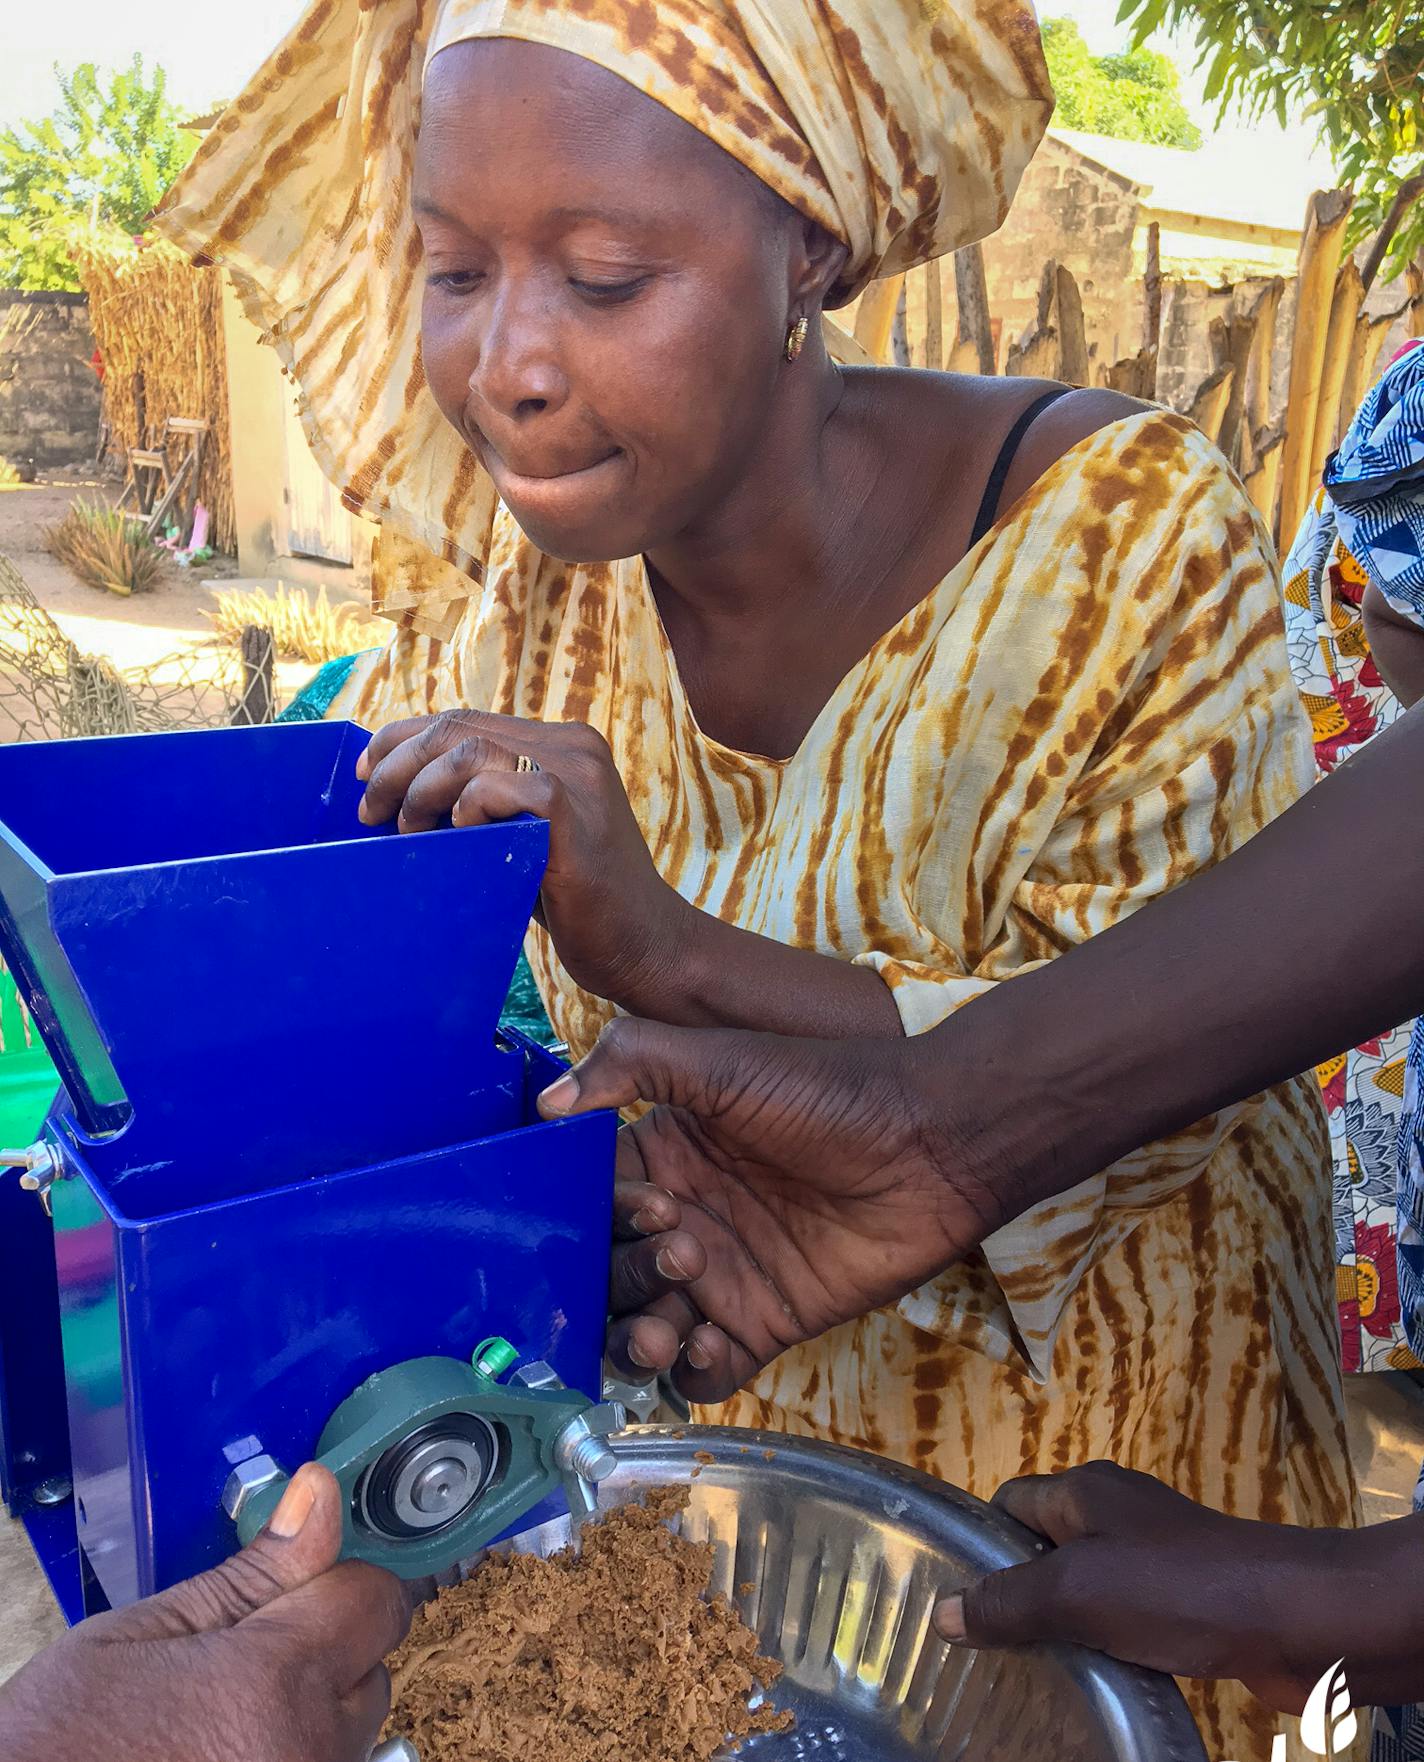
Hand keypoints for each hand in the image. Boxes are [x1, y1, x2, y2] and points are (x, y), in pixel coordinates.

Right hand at [0, 1464, 410, 1761]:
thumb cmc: (56, 1741)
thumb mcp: (139, 1634)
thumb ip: (248, 1572)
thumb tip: (320, 1494)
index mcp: (276, 1683)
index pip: (375, 1599)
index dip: (337, 1576)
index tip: (301, 1574)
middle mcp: (309, 1752)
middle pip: (369, 1669)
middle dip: (324, 1647)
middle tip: (242, 1654)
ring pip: (347, 1731)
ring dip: (310, 1711)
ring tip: (221, 1714)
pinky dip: (292, 1754)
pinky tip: (224, 1752)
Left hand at [356, 709, 688, 1005]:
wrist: (642, 947)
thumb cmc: (576, 904)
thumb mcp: (521, 838)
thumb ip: (482, 805)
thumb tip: (398, 792)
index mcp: (559, 744)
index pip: (462, 719)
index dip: (402, 740)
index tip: (367, 778)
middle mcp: (570, 745)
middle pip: (457, 726)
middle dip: (398, 766)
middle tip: (373, 814)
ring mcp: (577, 773)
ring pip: (470, 750)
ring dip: (422, 790)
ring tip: (409, 832)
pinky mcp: (573, 810)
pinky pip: (498, 787)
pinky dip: (465, 809)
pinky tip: (459, 839)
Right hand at [537, 1015, 1021, 1403]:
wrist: (932, 1147)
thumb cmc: (830, 1091)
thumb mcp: (723, 1059)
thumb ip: (632, 1062)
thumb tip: (546, 1102)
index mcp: (662, 1154)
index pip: (588, 1198)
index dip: (587, 1213)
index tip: (623, 1210)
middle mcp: (681, 1218)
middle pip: (607, 1270)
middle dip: (619, 1277)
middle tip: (679, 1256)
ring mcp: (721, 1275)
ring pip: (642, 1325)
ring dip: (636, 1335)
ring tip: (665, 1327)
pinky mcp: (763, 1322)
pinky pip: (705, 1368)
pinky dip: (693, 1369)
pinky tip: (711, 1343)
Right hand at [931, 1462, 1423, 1715]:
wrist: (1296, 1618)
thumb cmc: (1177, 1588)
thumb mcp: (1079, 1591)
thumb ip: (1010, 1602)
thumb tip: (941, 1612)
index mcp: (1085, 1491)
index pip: (1009, 1504)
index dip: (979, 1544)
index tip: (952, 1598)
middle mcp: (1117, 1513)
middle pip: (1045, 1547)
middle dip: (1016, 1592)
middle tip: (983, 1648)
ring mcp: (1157, 1556)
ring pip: (1087, 1587)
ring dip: (1064, 1624)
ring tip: (1032, 1673)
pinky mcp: (1190, 1598)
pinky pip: (1128, 1616)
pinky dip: (1109, 1643)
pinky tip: (1100, 1679)